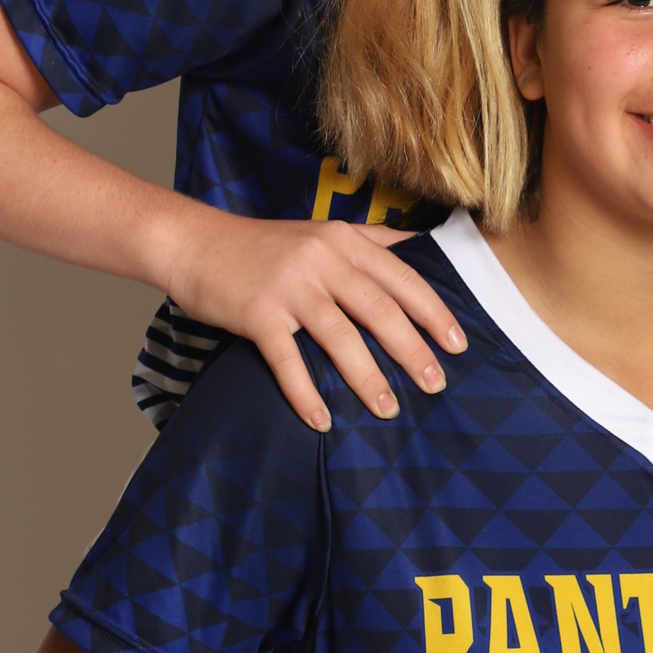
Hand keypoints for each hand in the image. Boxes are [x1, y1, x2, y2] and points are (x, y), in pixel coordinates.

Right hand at [166, 214, 467, 430]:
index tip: (458, 344)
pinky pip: (288, 360)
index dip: (433, 312)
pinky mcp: (257, 313)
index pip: (402, 277)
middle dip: (413, 351)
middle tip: (436, 384)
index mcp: (344, 241)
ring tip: (389, 408)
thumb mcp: (321, 232)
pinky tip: (321, 420)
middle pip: (380, 309)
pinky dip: (305, 394)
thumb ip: (369, 241)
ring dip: (368, 377)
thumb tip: (422, 247)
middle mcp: (322, 259)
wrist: (194, 243)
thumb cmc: (263, 246)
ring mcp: (289, 286)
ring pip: (340, 337)